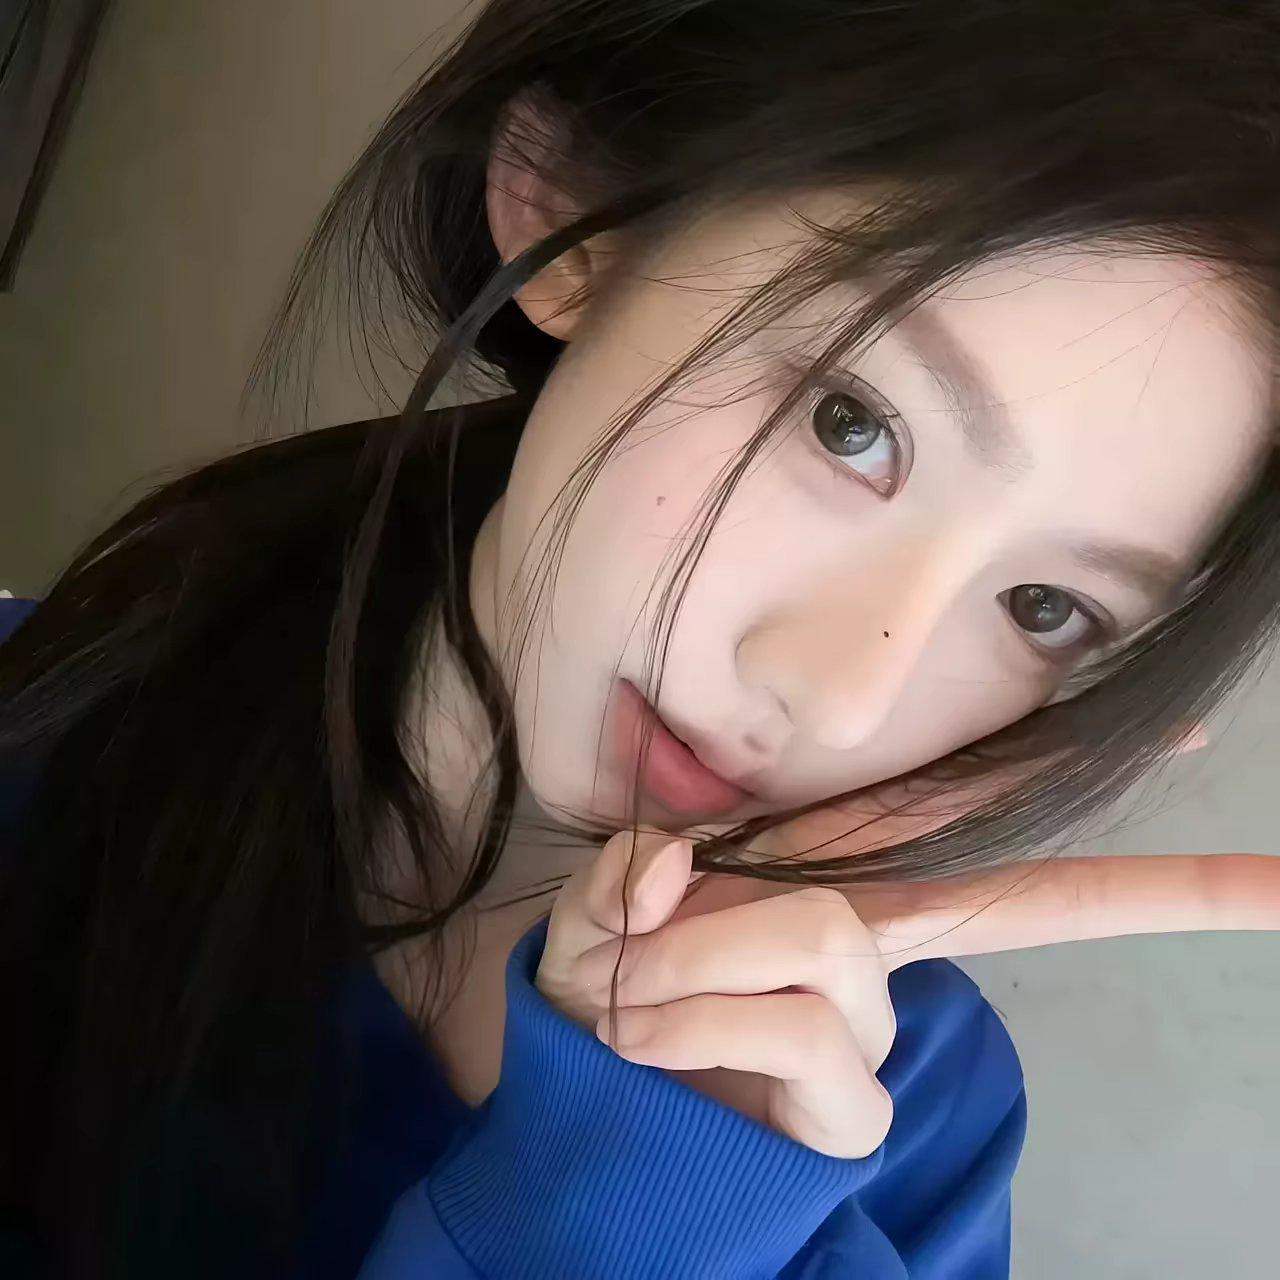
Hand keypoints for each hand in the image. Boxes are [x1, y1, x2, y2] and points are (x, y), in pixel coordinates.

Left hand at [536, 815, 1279, 1157]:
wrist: (572, 1072)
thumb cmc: (612, 968)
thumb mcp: (611, 894)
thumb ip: (640, 862)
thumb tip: (675, 861)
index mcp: (840, 874)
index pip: (983, 822)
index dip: (1090, 792)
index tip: (1200, 737)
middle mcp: (877, 947)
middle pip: (906, 893)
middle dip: (734, 922)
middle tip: (634, 957)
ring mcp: (869, 1030)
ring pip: (830, 946)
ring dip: (703, 964)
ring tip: (637, 1002)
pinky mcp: (852, 1108)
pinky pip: (813, 1034)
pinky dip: (708, 1022)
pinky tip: (654, 1048)